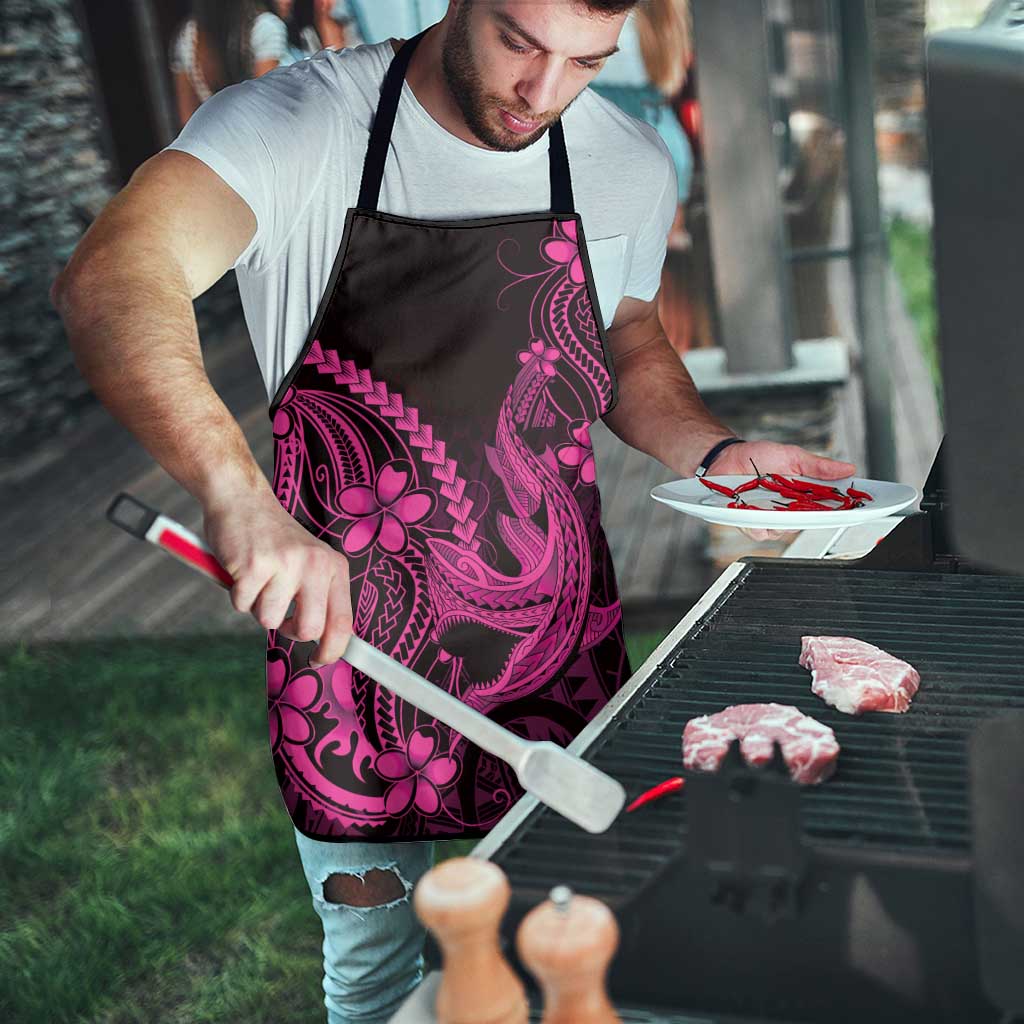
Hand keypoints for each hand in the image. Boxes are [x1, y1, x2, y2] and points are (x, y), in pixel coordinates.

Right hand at [202, 488, 352, 665]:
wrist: (242, 499)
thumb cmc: (274, 539)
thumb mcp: (310, 562)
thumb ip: (319, 596)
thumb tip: (325, 642)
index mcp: (333, 566)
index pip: (343, 621)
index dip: (333, 650)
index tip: (320, 660)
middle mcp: (315, 564)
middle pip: (309, 629)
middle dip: (289, 631)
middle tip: (280, 614)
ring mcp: (285, 564)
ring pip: (269, 620)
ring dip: (258, 607)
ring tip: (259, 578)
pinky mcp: (254, 565)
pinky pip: (242, 605)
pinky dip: (237, 594)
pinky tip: (242, 570)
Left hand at [709, 440, 856, 542]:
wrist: (726, 458)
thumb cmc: (758, 457)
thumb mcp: (792, 456)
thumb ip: (818, 466)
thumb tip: (848, 468)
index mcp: (803, 495)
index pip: (829, 507)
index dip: (844, 510)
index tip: (858, 508)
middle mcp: (789, 510)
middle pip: (809, 523)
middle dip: (814, 517)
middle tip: (814, 506)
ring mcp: (770, 518)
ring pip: (784, 530)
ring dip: (781, 519)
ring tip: (775, 503)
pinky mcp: (750, 523)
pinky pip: (760, 531)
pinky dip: (758, 523)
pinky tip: (755, 512)